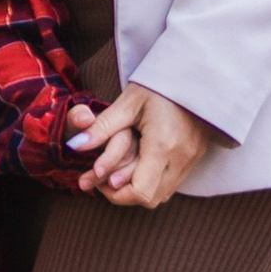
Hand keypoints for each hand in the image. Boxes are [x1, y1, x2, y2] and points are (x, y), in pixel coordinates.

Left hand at [68, 85, 214, 209]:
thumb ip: (102, 127)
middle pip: (151, 199)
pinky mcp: (196, 156)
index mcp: (163, 144)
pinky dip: (154, 182)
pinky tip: (140, 165)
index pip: (140, 192)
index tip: (100, 179)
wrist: (196, 72)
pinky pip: (173, 183)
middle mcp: (181, 157)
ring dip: (140, 190)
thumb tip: (74, 146)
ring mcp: (192, 159)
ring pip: (163, 195)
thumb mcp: (128, 102)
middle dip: (124, 195)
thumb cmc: (160, 83)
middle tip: (105, 179)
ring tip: (120, 172)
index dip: (115, 193)